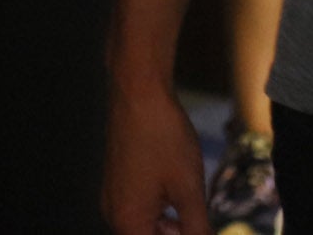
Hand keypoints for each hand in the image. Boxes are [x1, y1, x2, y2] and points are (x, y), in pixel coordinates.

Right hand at [102, 82, 209, 234]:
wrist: (139, 92)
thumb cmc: (163, 138)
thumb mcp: (189, 189)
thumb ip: (197, 229)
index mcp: (127, 221)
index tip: (198, 226)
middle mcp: (113, 212)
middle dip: (175, 234)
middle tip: (199, 221)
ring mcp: (112, 194)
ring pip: (143, 225)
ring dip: (169, 226)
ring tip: (193, 208)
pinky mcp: (116, 179)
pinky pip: (138, 207)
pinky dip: (159, 209)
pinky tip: (178, 193)